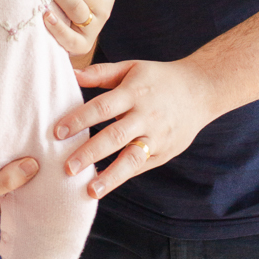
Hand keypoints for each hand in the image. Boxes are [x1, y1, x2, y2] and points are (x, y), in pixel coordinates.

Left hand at [54, 57, 216, 197]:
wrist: (201, 90)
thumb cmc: (158, 78)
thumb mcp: (131, 68)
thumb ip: (101, 73)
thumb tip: (71, 74)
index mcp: (135, 92)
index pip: (103, 107)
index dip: (80, 119)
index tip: (58, 132)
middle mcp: (147, 116)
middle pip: (115, 136)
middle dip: (90, 153)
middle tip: (67, 167)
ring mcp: (158, 137)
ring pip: (132, 159)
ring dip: (110, 177)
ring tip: (90, 190)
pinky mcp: (165, 152)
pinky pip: (140, 166)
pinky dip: (122, 177)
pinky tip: (104, 186)